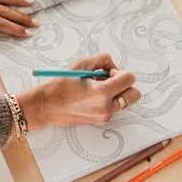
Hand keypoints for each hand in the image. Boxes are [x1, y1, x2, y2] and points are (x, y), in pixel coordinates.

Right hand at [16, 53, 141, 129]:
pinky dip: (110, 100)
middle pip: (134, 94)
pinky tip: (93, 96)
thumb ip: (103, 60)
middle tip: (108, 81)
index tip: (107, 72)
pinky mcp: (100, 121)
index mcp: (102, 93)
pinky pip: (115, 107)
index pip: (129, 79)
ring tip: (99, 89)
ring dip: (118, 92)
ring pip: (126, 101)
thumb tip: (114, 65)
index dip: (120, 72)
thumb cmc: (61, 85)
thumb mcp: (81, 64)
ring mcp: (104, 117)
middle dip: (124, 84)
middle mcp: (106, 108)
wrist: (46, 106)